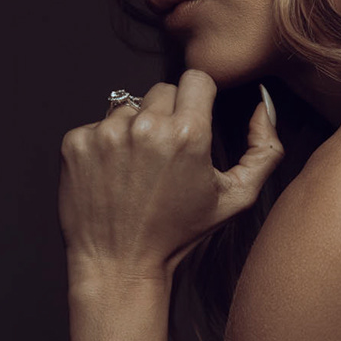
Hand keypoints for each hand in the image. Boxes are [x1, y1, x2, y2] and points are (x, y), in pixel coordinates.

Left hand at [59, 71, 282, 282]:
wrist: (120, 262)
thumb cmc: (179, 233)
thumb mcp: (237, 198)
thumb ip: (265, 150)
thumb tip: (264, 106)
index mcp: (189, 135)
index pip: (197, 78)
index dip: (200, 97)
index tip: (196, 118)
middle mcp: (146, 127)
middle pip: (163, 90)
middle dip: (170, 114)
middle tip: (169, 155)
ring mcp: (106, 133)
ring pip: (130, 107)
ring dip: (136, 130)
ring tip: (140, 170)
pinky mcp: (76, 142)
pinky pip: (98, 125)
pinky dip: (106, 144)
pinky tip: (115, 175)